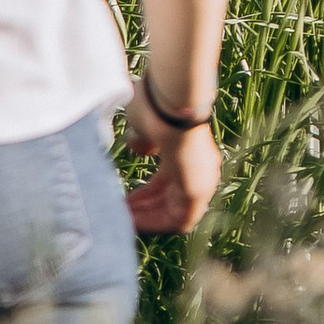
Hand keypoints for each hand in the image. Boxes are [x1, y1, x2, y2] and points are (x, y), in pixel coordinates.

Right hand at [124, 80, 221, 234]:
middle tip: (121, 214)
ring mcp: (202, 181)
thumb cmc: (154, 105)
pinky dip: (156, 222)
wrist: (169, 101)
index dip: (145, 194)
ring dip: (148, 218)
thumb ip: (142, 140)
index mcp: (187, 151)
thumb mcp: (142, 124)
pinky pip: (178, 218)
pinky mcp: (198, 191)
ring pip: (174, 211)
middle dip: (144, 208)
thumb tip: (140, 150)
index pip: (166, 182)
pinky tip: (134, 221)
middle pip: (170, 199)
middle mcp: (199, 170)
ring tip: (123, 221)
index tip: (125, 200)